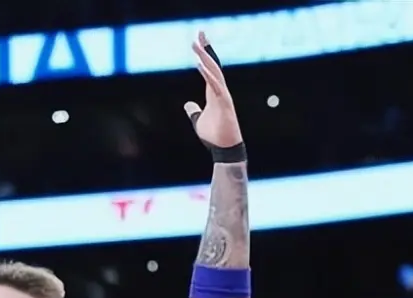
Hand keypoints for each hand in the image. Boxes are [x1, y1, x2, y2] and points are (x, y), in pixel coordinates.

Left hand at [183, 32, 242, 148]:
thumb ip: (194, 111)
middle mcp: (220, 90)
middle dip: (205, 49)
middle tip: (199, 33)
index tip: (200, 40)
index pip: (209, 68)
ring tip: (196, 45)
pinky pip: (216, 86)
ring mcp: (223, 96)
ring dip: (204, 58)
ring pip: (214, 72)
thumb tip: (188, 105)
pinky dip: (208, 75)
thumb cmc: (214, 134)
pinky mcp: (224, 103)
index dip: (205, 54)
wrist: (224, 148)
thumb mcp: (198, 120)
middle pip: (212, 65)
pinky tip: (200, 65)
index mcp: (213, 92)